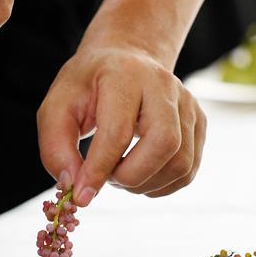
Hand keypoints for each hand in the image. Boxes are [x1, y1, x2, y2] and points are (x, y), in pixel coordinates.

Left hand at [37, 44, 206, 206]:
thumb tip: (73, 185)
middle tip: (109, 177)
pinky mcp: (199, 123)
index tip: (81, 196)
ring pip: (181, 162)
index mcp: (124, 75)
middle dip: (132, 176)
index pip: (118, 130)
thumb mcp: (57, 106)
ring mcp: (187, 104)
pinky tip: (140, 174)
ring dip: (146, 184)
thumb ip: (56, 147)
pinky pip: (188, 170)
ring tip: (121, 173)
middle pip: (165, 143)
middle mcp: (163, 86)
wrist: (124, 61)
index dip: (99, 169)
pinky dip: (162, 185)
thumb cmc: (88, 86)